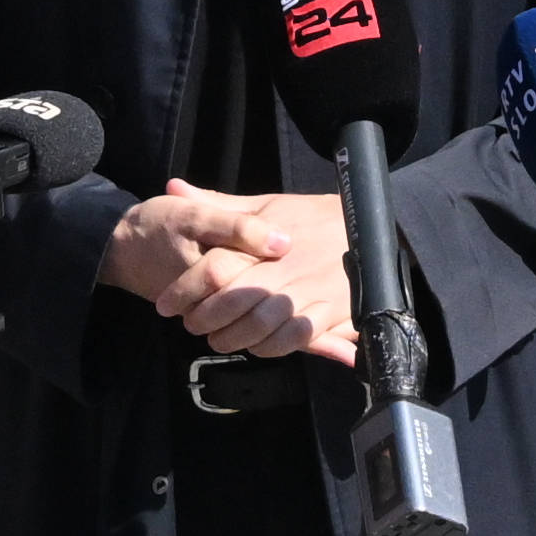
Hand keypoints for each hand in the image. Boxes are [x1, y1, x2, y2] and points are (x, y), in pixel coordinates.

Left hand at [104, 183, 354, 364]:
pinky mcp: (331, 310)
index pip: (216, 269)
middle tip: (192, 326)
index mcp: (266, 240)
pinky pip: (296, 338)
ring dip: (234, 339)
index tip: (166, 304)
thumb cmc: (311, 216)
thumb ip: (219, 203)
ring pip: (262, 326)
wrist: (368, 226)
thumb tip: (173, 187)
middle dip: (205, 320)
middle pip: (234, 302)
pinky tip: (258, 345)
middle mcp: (286, 267)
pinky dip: (272, 347)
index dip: (185, 290)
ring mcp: (310, 291)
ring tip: (219, 339)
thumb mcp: (266, 204)